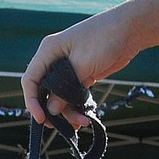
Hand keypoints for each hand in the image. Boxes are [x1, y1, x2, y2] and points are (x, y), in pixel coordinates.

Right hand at [21, 11, 136, 123]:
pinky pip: (72, 97)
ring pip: (59, 97)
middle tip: (60, 127)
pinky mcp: (80, 76)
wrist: (128, 31)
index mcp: (48, 51)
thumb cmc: (103, 38)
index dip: (32, 101)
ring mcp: (67, 69)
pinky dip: (77, 108)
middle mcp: (54, 60)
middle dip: (51, 111)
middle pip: (43, 92)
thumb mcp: (82, 64)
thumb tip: (51, 109)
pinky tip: (85, 118)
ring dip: (68, 113)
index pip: (31, 79)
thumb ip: (65, 88)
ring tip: (82, 123)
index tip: (40, 118)